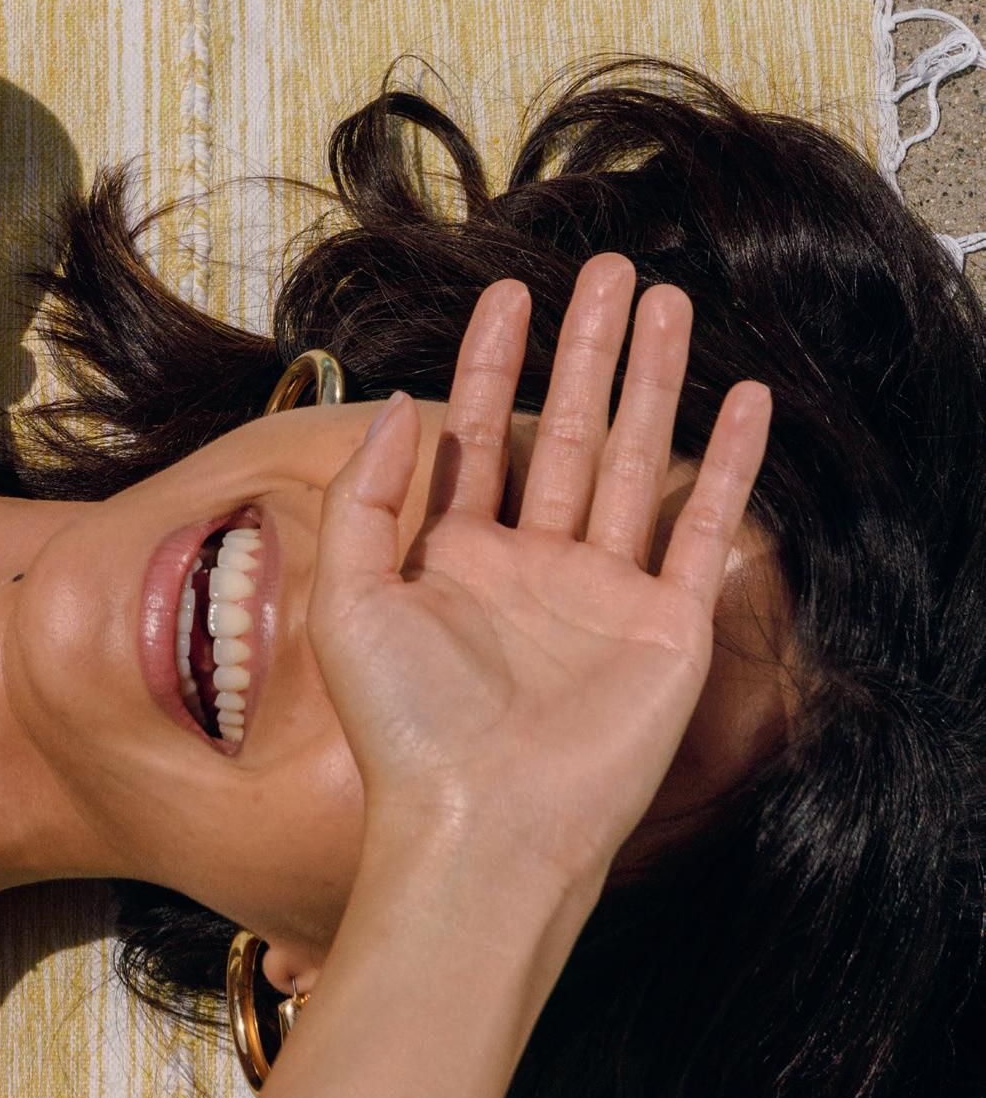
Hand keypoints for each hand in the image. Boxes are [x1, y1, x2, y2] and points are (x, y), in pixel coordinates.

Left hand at [306, 254, 771, 886]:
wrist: (486, 827)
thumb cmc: (407, 730)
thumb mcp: (352, 603)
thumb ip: (369, 499)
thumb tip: (402, 406)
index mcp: (457, 558)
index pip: (480, 436)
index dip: (492, 363)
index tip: (509, 292)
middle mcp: (535, 568)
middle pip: (568, 432)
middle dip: (588, 351)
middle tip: (610, 271)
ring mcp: (606, 595)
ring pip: (637, 462)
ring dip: (655, 383)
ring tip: (670, 302)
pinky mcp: (668, 627)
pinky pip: (704, 528)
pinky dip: (731, 466)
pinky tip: (745, 402)